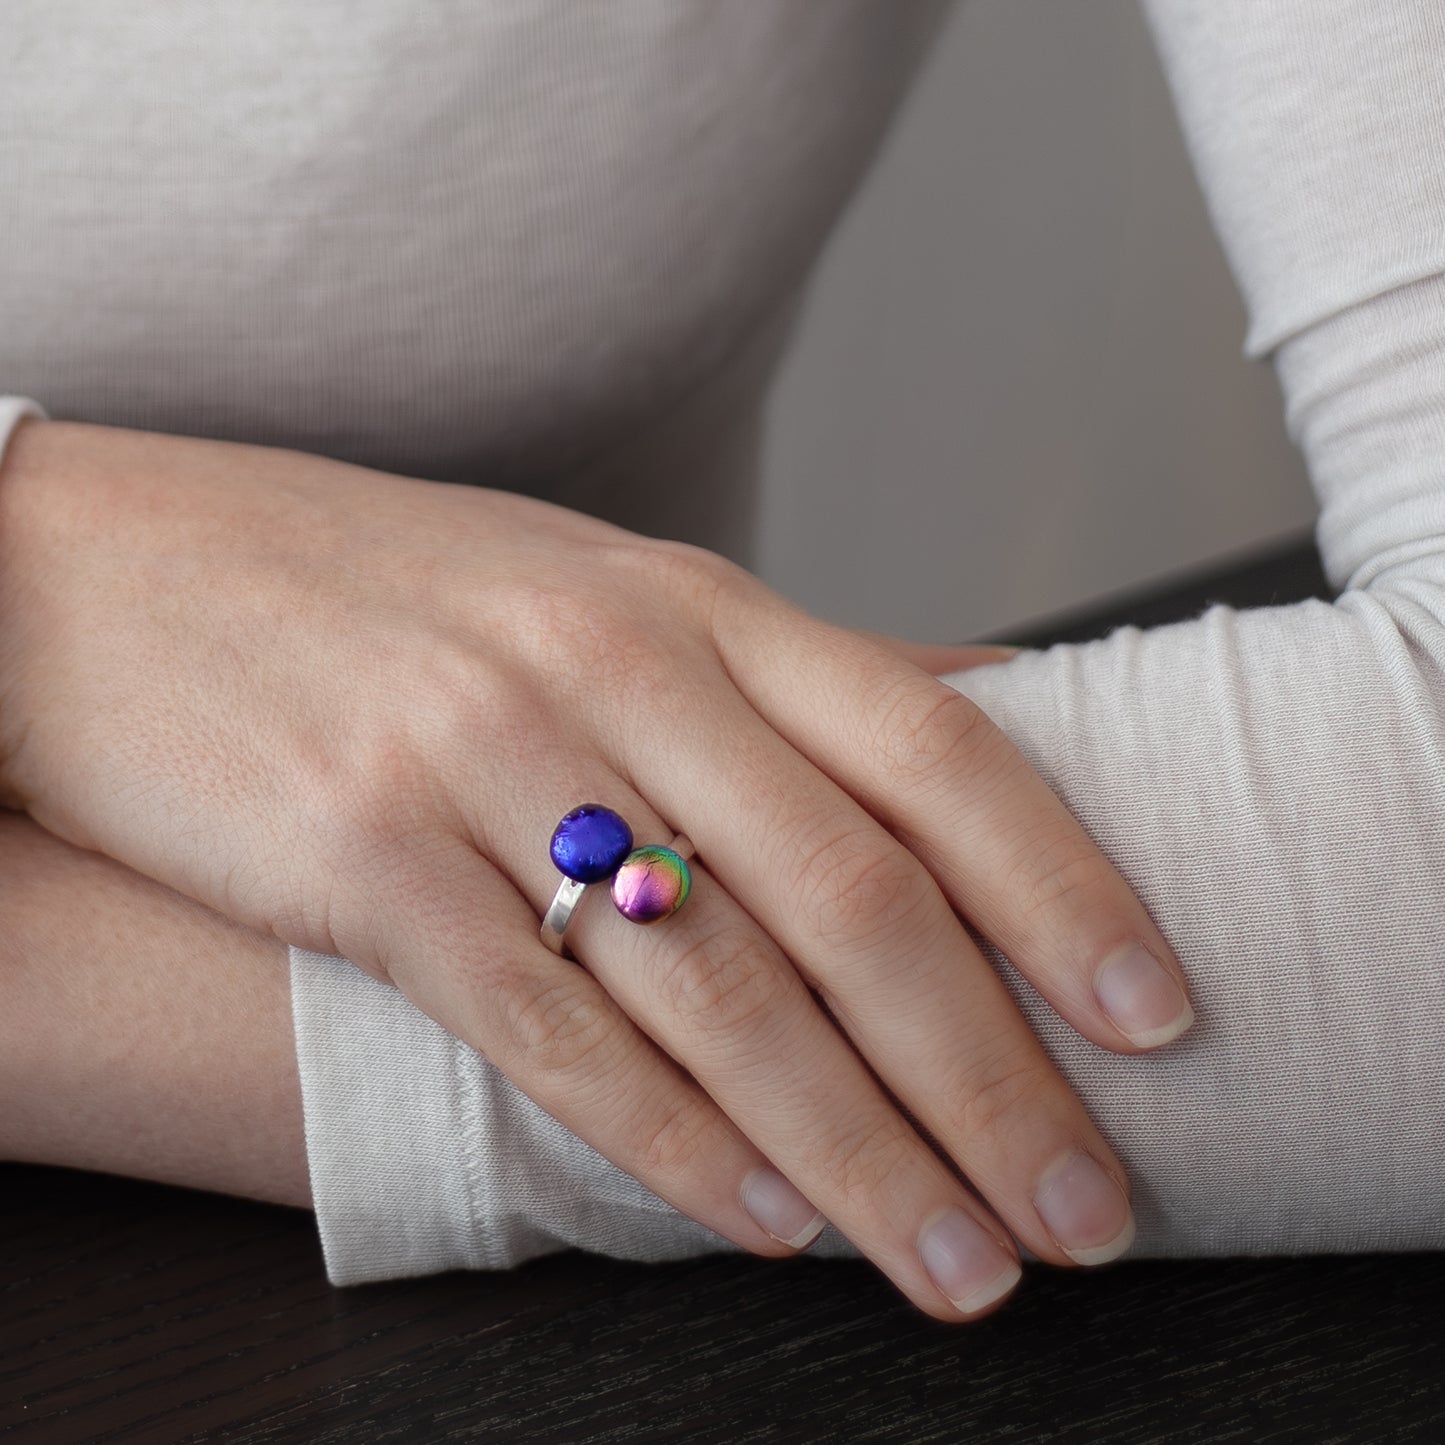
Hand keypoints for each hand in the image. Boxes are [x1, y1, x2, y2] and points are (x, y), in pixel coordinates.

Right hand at [0, 419, 1191, 1320]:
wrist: (99, 568)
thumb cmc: (372, 586)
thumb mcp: (592, 583)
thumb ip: (775, 668)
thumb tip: (977, 708)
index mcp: (685, 601)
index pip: (931, 748)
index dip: (1062, 889)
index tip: (1154, 1018)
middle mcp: (604, 665)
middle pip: (853, 898)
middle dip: (989, 1075)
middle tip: (1082, 1211)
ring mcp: (476, 756)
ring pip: (717, 990)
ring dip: (855, 1149)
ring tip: (951, 1262)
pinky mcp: (357, 854)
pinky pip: (548, 1028)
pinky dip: (669, 1142)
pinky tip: (761, 1221)